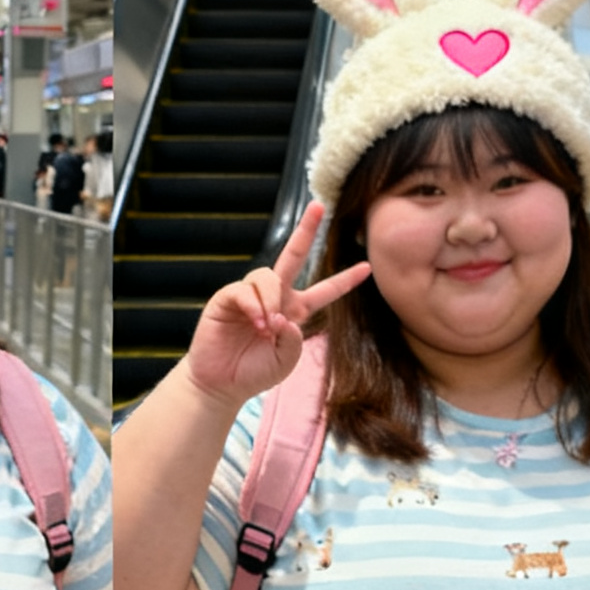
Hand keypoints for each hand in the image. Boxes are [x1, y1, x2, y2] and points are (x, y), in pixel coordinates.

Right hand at [183, 199, 370, 408]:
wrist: (222, 383)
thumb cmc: (256, 371)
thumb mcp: (287, 360)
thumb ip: (294, 339)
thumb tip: (283, 316)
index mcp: (295, 311)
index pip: (324, 291)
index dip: (345, 280)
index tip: (368, 267)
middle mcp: (275, 297)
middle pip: (293, 255)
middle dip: (306, 231)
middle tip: (319, 206)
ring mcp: (250, 295)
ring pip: (268, 276)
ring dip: (272, 300)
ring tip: (267, 327)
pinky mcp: (227, 298)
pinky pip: (244, 290)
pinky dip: (253, 306)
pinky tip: (255, 323)